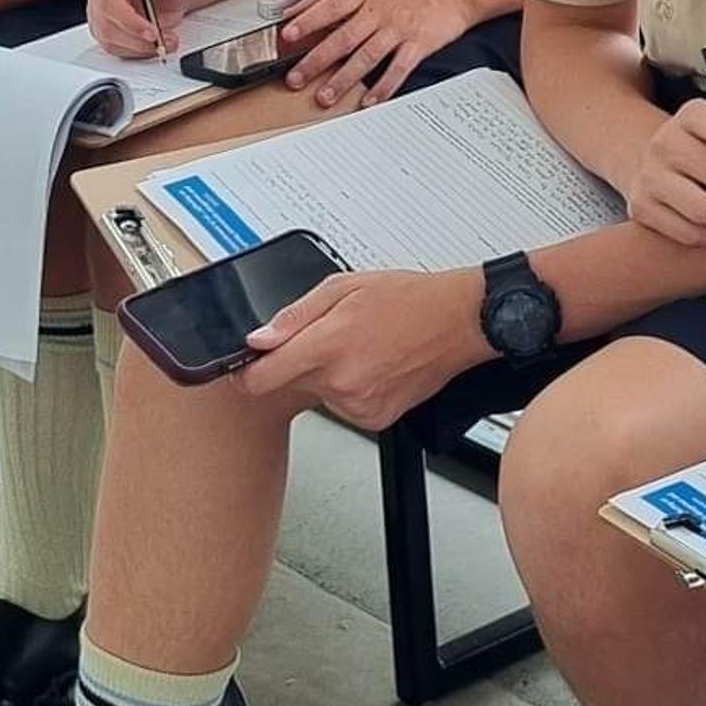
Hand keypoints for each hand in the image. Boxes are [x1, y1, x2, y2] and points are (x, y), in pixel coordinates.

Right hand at [88, 0, 194, 59]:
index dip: (129, 21)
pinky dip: (137, 51)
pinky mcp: (106, 31)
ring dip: (139, 47)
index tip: (152, 32)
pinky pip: (115, 49)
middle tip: (161, 40)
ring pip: (110, 40)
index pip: (108, 2)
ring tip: (164, 41)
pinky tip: (152, 45)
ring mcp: (100, 14)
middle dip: (137, 38)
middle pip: (107, 25)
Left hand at [238, 265, 481, 429]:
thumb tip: (258, 339)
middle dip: (301, 361)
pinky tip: (375, 366)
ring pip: (320, 394)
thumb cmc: (408, 300)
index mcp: (328, 345)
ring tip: (362, 348)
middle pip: (291, 383)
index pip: (261, 379)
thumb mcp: (343, 286)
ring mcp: (360, 405)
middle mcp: (341, 382)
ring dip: (329, 375)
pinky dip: (352, 388)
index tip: (246, 366)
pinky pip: (345, 406)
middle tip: (333, 337)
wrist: (458, 322)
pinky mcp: (375, 418)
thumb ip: (294, 316)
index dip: (247, 372)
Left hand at [277, 0, 483, 107]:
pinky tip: (368, 101)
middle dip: (317, 60)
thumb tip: (291, 7)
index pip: (330, 6)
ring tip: (324, 97)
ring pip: (366, 56)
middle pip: (343, 37)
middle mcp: (379, 10)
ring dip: (344, 79)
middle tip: (296, 79)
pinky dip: (383, 87)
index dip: (308, 21)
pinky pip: (398, 69)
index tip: (287, 36)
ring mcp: (399, 28)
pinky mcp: (418, 44)